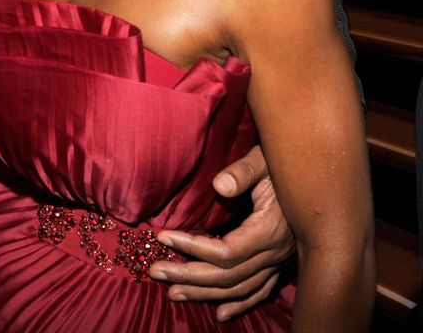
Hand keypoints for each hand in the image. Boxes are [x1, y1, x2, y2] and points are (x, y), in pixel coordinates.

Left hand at [149, 145, 293, 321]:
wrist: (318, 176)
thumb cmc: (284, 164)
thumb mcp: (264, 160)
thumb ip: (242, 173)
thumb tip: (219, 186)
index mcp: (269, 231)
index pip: (225, 251)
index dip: (191, 248)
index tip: (162, 237)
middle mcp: (276, 253)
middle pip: (228, 275)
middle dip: (189, 276)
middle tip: (155, 271)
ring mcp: (279, 262)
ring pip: (240, 287)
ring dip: (205, 293)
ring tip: (173, 293)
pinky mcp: (281, 264)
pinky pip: (260, 291)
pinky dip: (240, 304)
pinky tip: (220, 313)